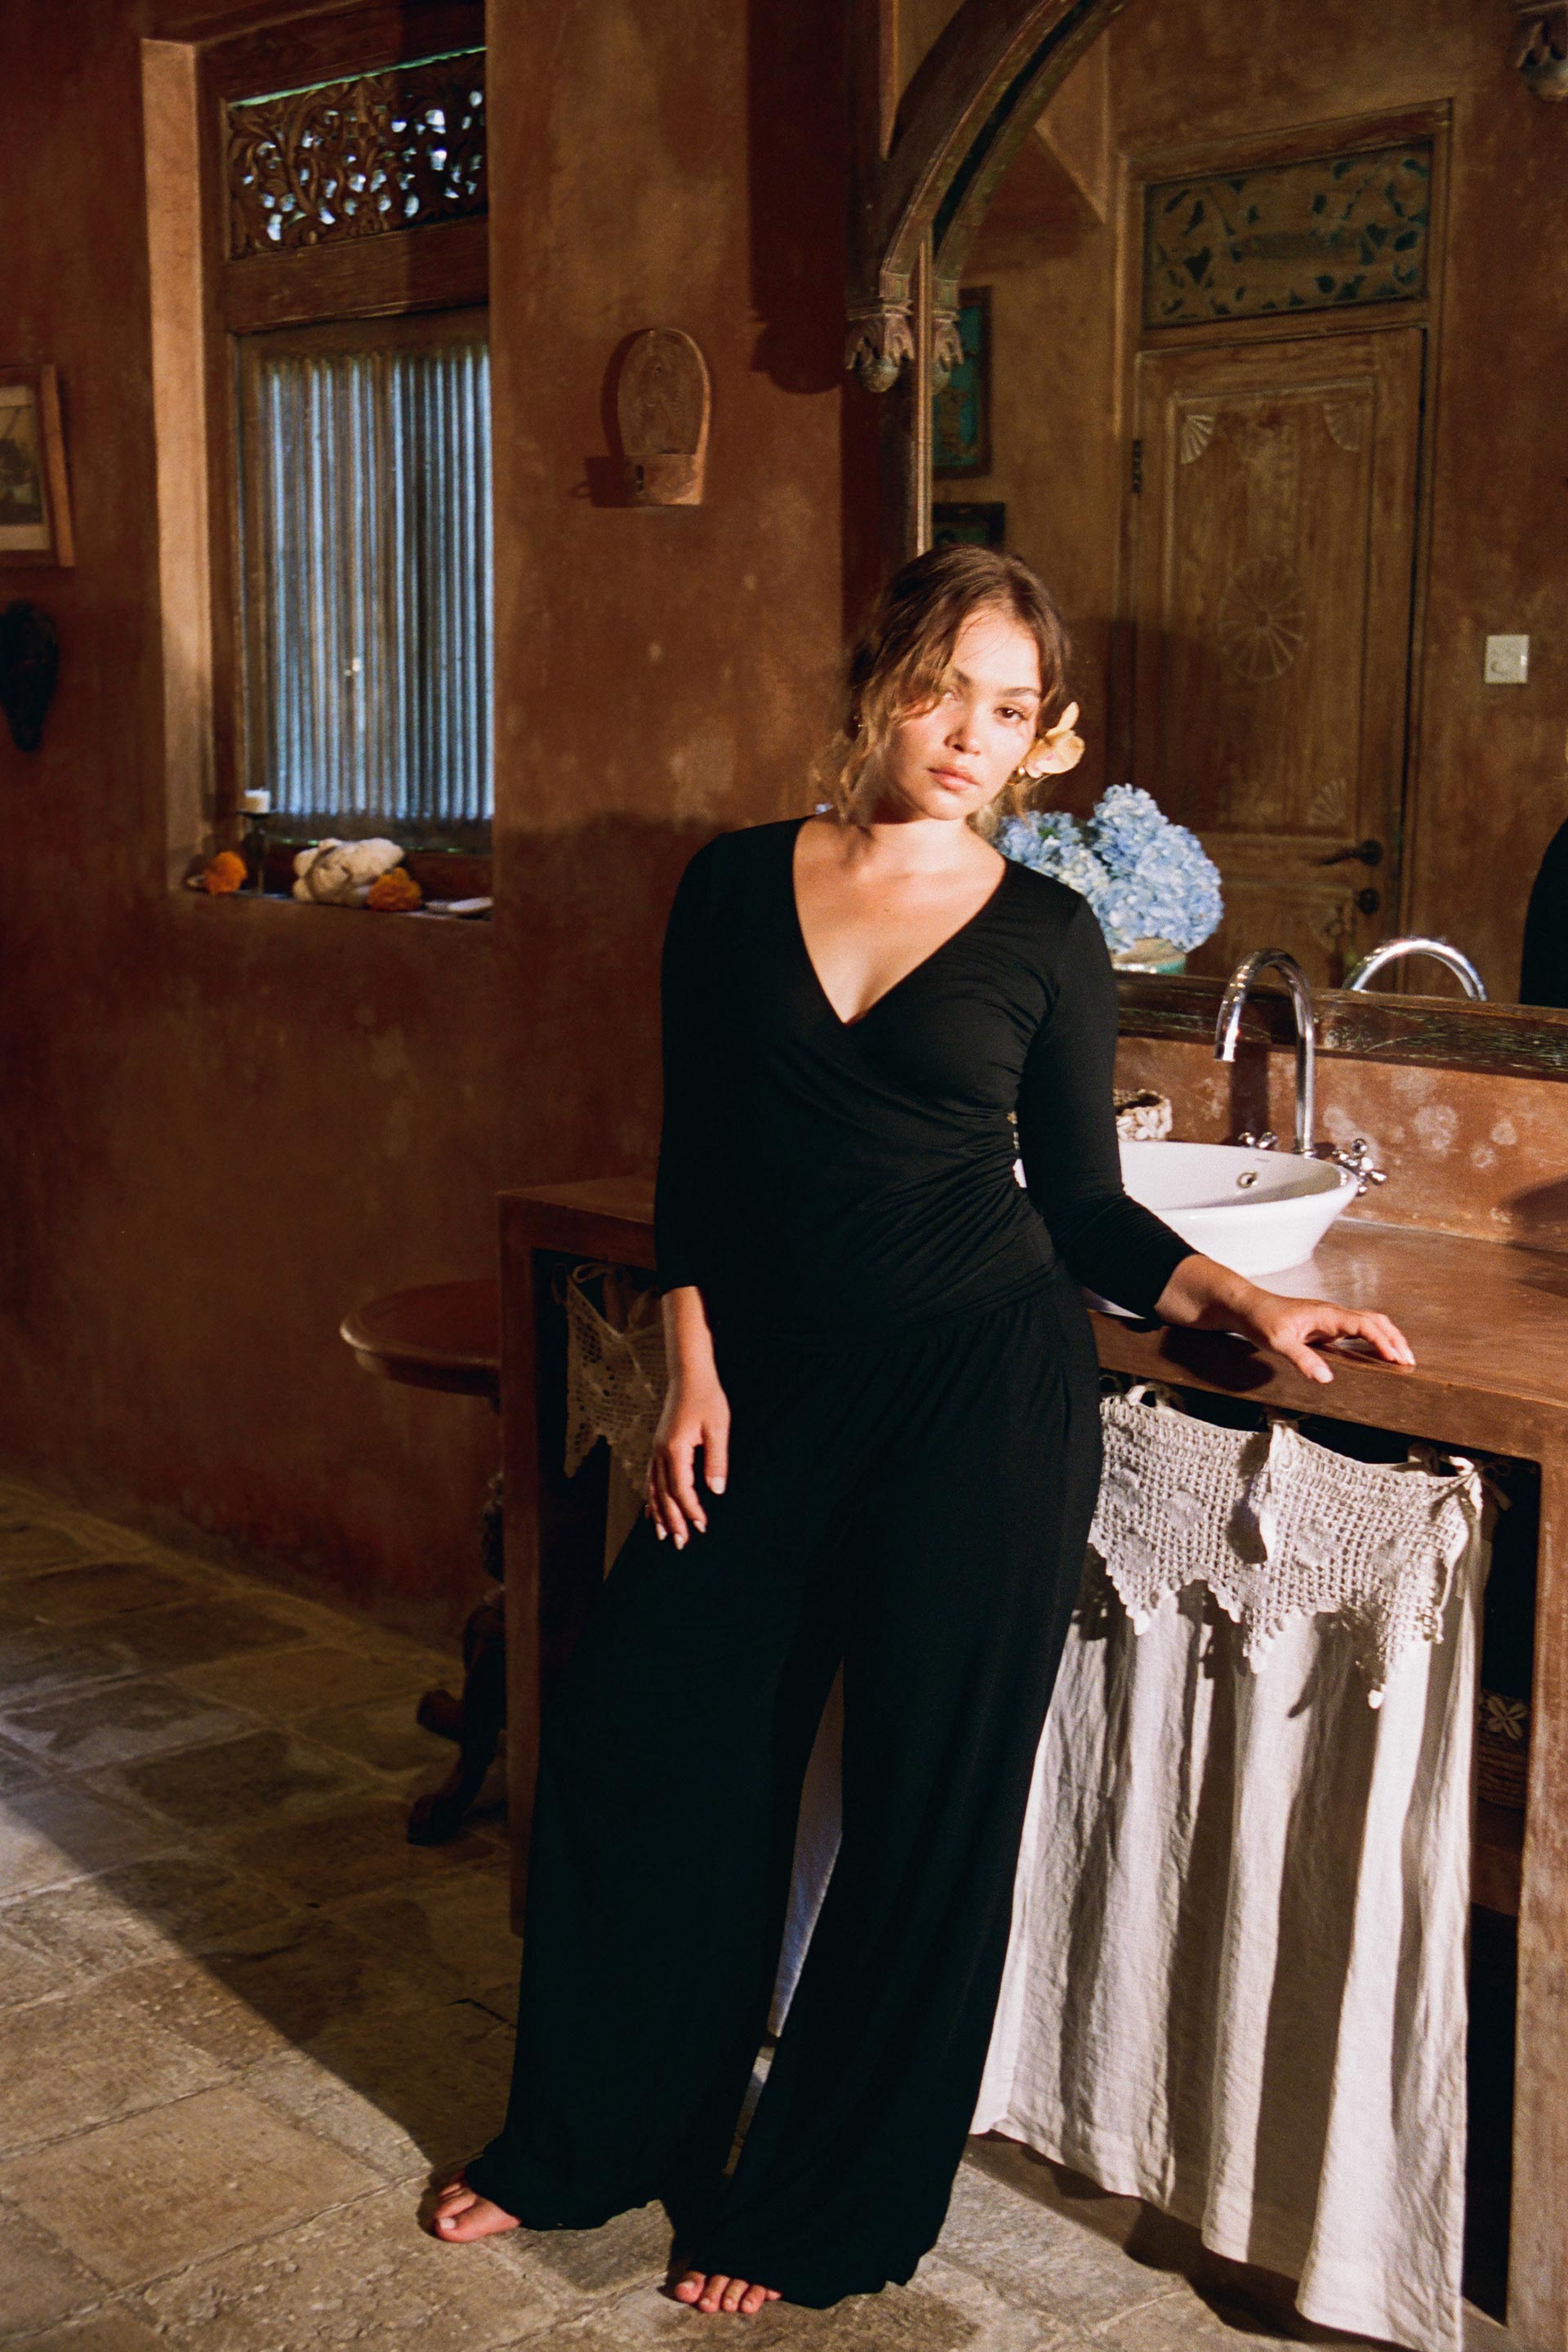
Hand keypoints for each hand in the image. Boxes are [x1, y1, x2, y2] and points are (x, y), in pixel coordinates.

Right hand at [644, 1373, 729, 1546]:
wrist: (689, 1375)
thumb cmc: (707, 1398)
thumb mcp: (718, 1428)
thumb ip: (716, 1460)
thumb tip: (717, 1491)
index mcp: (675, 1449)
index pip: (681, 1489)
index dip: (691, 1509)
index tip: (702, 1525)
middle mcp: (660, 1452)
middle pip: (663, 1494)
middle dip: (672, 1520)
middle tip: (680, 1543)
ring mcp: (656, 1450)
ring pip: (653, 1488)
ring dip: (658, 1513)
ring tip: (662, 1535)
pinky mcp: (658, 1446)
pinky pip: (650, 1478)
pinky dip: (651, 1497)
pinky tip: (652, 1509)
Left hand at [1153, 1251, 1414, 1384]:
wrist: (1247, 1308)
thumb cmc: (1261, 1320)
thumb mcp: (1278, 1342)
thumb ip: (1302, 1359)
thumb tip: (1326, 1378)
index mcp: (1326, 1315)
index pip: (1364, 1325)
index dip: (1383, 1341)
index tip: (1397, 1358)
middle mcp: (1333, 1314)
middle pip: (1375, 1321)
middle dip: (1395, 1339)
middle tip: (1409, 1361)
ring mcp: (1331, 1320)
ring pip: (1368, 1324)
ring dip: (1387, 1338)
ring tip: (1402, 1358)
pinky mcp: (1326, 1327)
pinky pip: (1357, 1331)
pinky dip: (1373, 1340)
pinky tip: (1377, 1355)